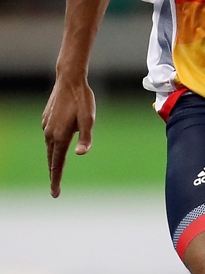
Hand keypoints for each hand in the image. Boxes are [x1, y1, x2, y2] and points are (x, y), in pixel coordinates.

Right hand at [42, 77, 95, 197]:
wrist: (69, 80)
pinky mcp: (46, 119)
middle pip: (51, 159)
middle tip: (55, 189)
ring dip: (52, 160)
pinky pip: (49, 137)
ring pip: (49, 148)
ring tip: (55, 172)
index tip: (55, 193)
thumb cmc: (82, 100)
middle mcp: (49, 133)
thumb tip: (80, 154)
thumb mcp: (89, 120)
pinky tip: (57, 146)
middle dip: (53, 175)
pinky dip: (52, 146)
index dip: (56, 179)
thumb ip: (85, 138)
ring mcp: (46, 126)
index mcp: (60, 136)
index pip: (57, 164)